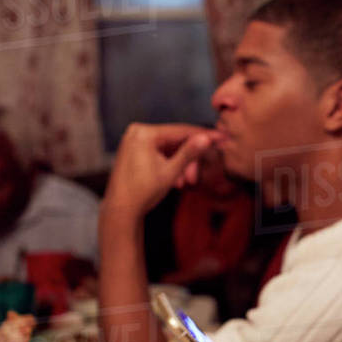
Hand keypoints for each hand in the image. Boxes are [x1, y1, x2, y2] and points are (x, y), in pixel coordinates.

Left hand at [101, 123, 221, 218]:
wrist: (121, 210)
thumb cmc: (143, 192)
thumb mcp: (171, 172)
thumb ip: (189, 153)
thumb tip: (206, 138)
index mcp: (144, 133)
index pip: (181, 131)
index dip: (203, 136)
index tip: (220, 137)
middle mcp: (136, 132)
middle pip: (174, 141)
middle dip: (188, 159)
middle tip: (195, 178)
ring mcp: (133, 140)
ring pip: (168, 148)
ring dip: (179, 164)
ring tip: (183, 183)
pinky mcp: (133, 150)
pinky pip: (158, 152)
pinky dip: (168, 164)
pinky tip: (175, 181)